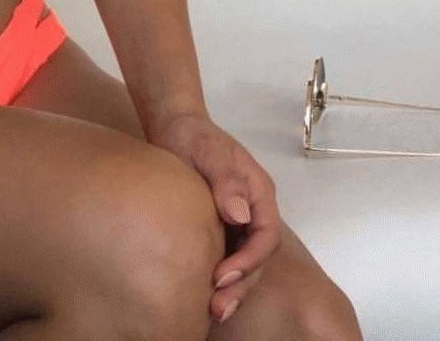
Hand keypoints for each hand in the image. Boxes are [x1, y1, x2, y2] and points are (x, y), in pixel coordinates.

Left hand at [149, 112, 281, 324]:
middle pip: (258, 257)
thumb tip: (239, 216)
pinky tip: (201, 294)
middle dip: (241, 285)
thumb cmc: (194, 135)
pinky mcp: (218, 228)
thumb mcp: (210, 151)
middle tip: (218, 307)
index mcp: (259, 193)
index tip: (222, 276)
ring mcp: (237, 221)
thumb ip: (226, 180)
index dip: (249, 260)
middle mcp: (253, 211)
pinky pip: (225, 257)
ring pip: (243, 262)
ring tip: (212, 311)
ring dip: (232, 289)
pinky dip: (218, 278)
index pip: (266, 235)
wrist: (174, 127)